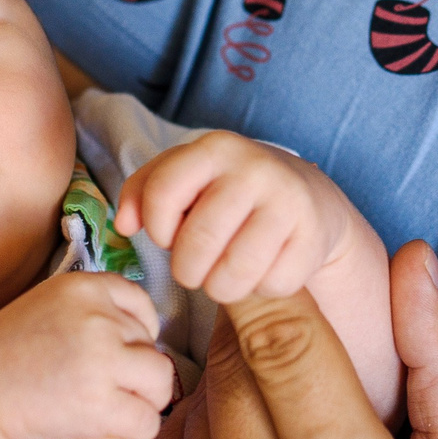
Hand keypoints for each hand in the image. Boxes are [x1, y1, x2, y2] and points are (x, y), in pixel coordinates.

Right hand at [0, 270, 174, 438]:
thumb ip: (94, 308)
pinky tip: (106, 429)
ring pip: (161, 382)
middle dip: (133, 372)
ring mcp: (99, 359)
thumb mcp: (49, 307)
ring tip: (111, 408)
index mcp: (82, 286)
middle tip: (98, 387)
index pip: (143, 306)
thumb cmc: (8, 355)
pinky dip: (134, 431)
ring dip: (143, 400)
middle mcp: (95, 317)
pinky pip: (148, 421)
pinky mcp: (99, 404)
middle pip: (153, 346)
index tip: (113, 355)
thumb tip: (154, 329)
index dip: (136, 335)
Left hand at [117, 131, 369, 303]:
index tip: (168, 236)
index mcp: (214, 148)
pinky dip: (261, 290)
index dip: (157, 228)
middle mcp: (254, 169)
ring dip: (220, 288)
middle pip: (196, 244)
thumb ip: (143, 192)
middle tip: (195, 268)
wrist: (307, 198)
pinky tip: (262, 270)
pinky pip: (271, 286)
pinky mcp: (314, 237)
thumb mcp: (185, 178)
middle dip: (187, 270)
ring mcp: (288, 202)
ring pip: (233, 275)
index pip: (161, 193)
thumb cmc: (228, 193)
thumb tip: (123, 224)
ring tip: (223, 275)